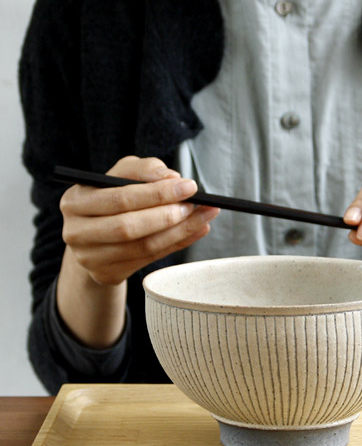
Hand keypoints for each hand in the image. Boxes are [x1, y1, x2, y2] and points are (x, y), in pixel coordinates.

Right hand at [60, 155, 219, 286]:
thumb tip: (171, 178)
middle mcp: (75, 232)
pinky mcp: (106, 275)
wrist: (93, 236)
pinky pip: (149, 260)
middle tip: (196, 205)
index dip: (157, 193)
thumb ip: (144, 170)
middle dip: (168, 215)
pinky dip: (177, 244)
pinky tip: (196, 231)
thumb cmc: (111, 197)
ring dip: (179, 232)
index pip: (120, 198)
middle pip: (128, 227)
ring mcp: (89, 258)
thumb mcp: (121, 174)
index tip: (188, 186)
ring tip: (204, 217)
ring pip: (143, 247)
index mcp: (74, 201)